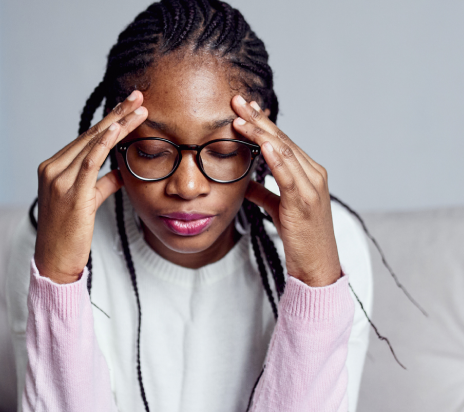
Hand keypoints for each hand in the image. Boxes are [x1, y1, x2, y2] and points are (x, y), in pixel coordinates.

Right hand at [35, 91, 147, 283]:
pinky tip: (117, 129)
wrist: (55, 260)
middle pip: (91, 135)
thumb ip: (103, 183)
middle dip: (117, 114)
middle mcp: (53, 168)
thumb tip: (121, 171)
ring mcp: (59, 180)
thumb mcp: (88, 201)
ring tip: (139, 109)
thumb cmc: (70, 233)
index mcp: (54, 167)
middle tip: (138, 96)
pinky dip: (103, 144)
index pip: (87, 138)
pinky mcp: (70, 194)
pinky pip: (89, 164)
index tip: (129, 107)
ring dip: (118, 124)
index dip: (110, 121)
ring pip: (92, 144)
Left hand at [231, 95, 340, 286]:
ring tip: (240, 117)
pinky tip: (263, 144)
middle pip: (282, 139)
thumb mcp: (278, 209)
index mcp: (308, 173)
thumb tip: (246, 182)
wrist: (317, 265)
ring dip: (260, 132)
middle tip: (237, 100)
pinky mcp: (305, 201)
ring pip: (284, 152)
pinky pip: (289, 175)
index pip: (282, 141)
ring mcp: (312, 186)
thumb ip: (264, 193)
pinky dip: (276, 157)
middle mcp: (313, 174)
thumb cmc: (300, 237)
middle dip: (258, 119)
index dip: (261, 123)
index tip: (243, 108)